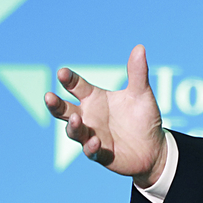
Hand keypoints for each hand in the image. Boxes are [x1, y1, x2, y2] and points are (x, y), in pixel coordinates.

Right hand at [44, 44, 167, 187]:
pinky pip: (90, 151)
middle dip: (54, 104)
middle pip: (64, 109)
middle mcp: (88, 116)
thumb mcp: (141, 94)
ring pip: (73, 131)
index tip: (62, 73)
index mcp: (95, 98)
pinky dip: (90, 147)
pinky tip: (94, 142)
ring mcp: (91, 135)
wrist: (154, 148)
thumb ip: (137, 73)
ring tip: (75, 118)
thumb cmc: (143, 118)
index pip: (76, 86)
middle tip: (48, 96)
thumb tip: (140, 48)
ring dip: (72, 125)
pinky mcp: (100, 154)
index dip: (68, 79)